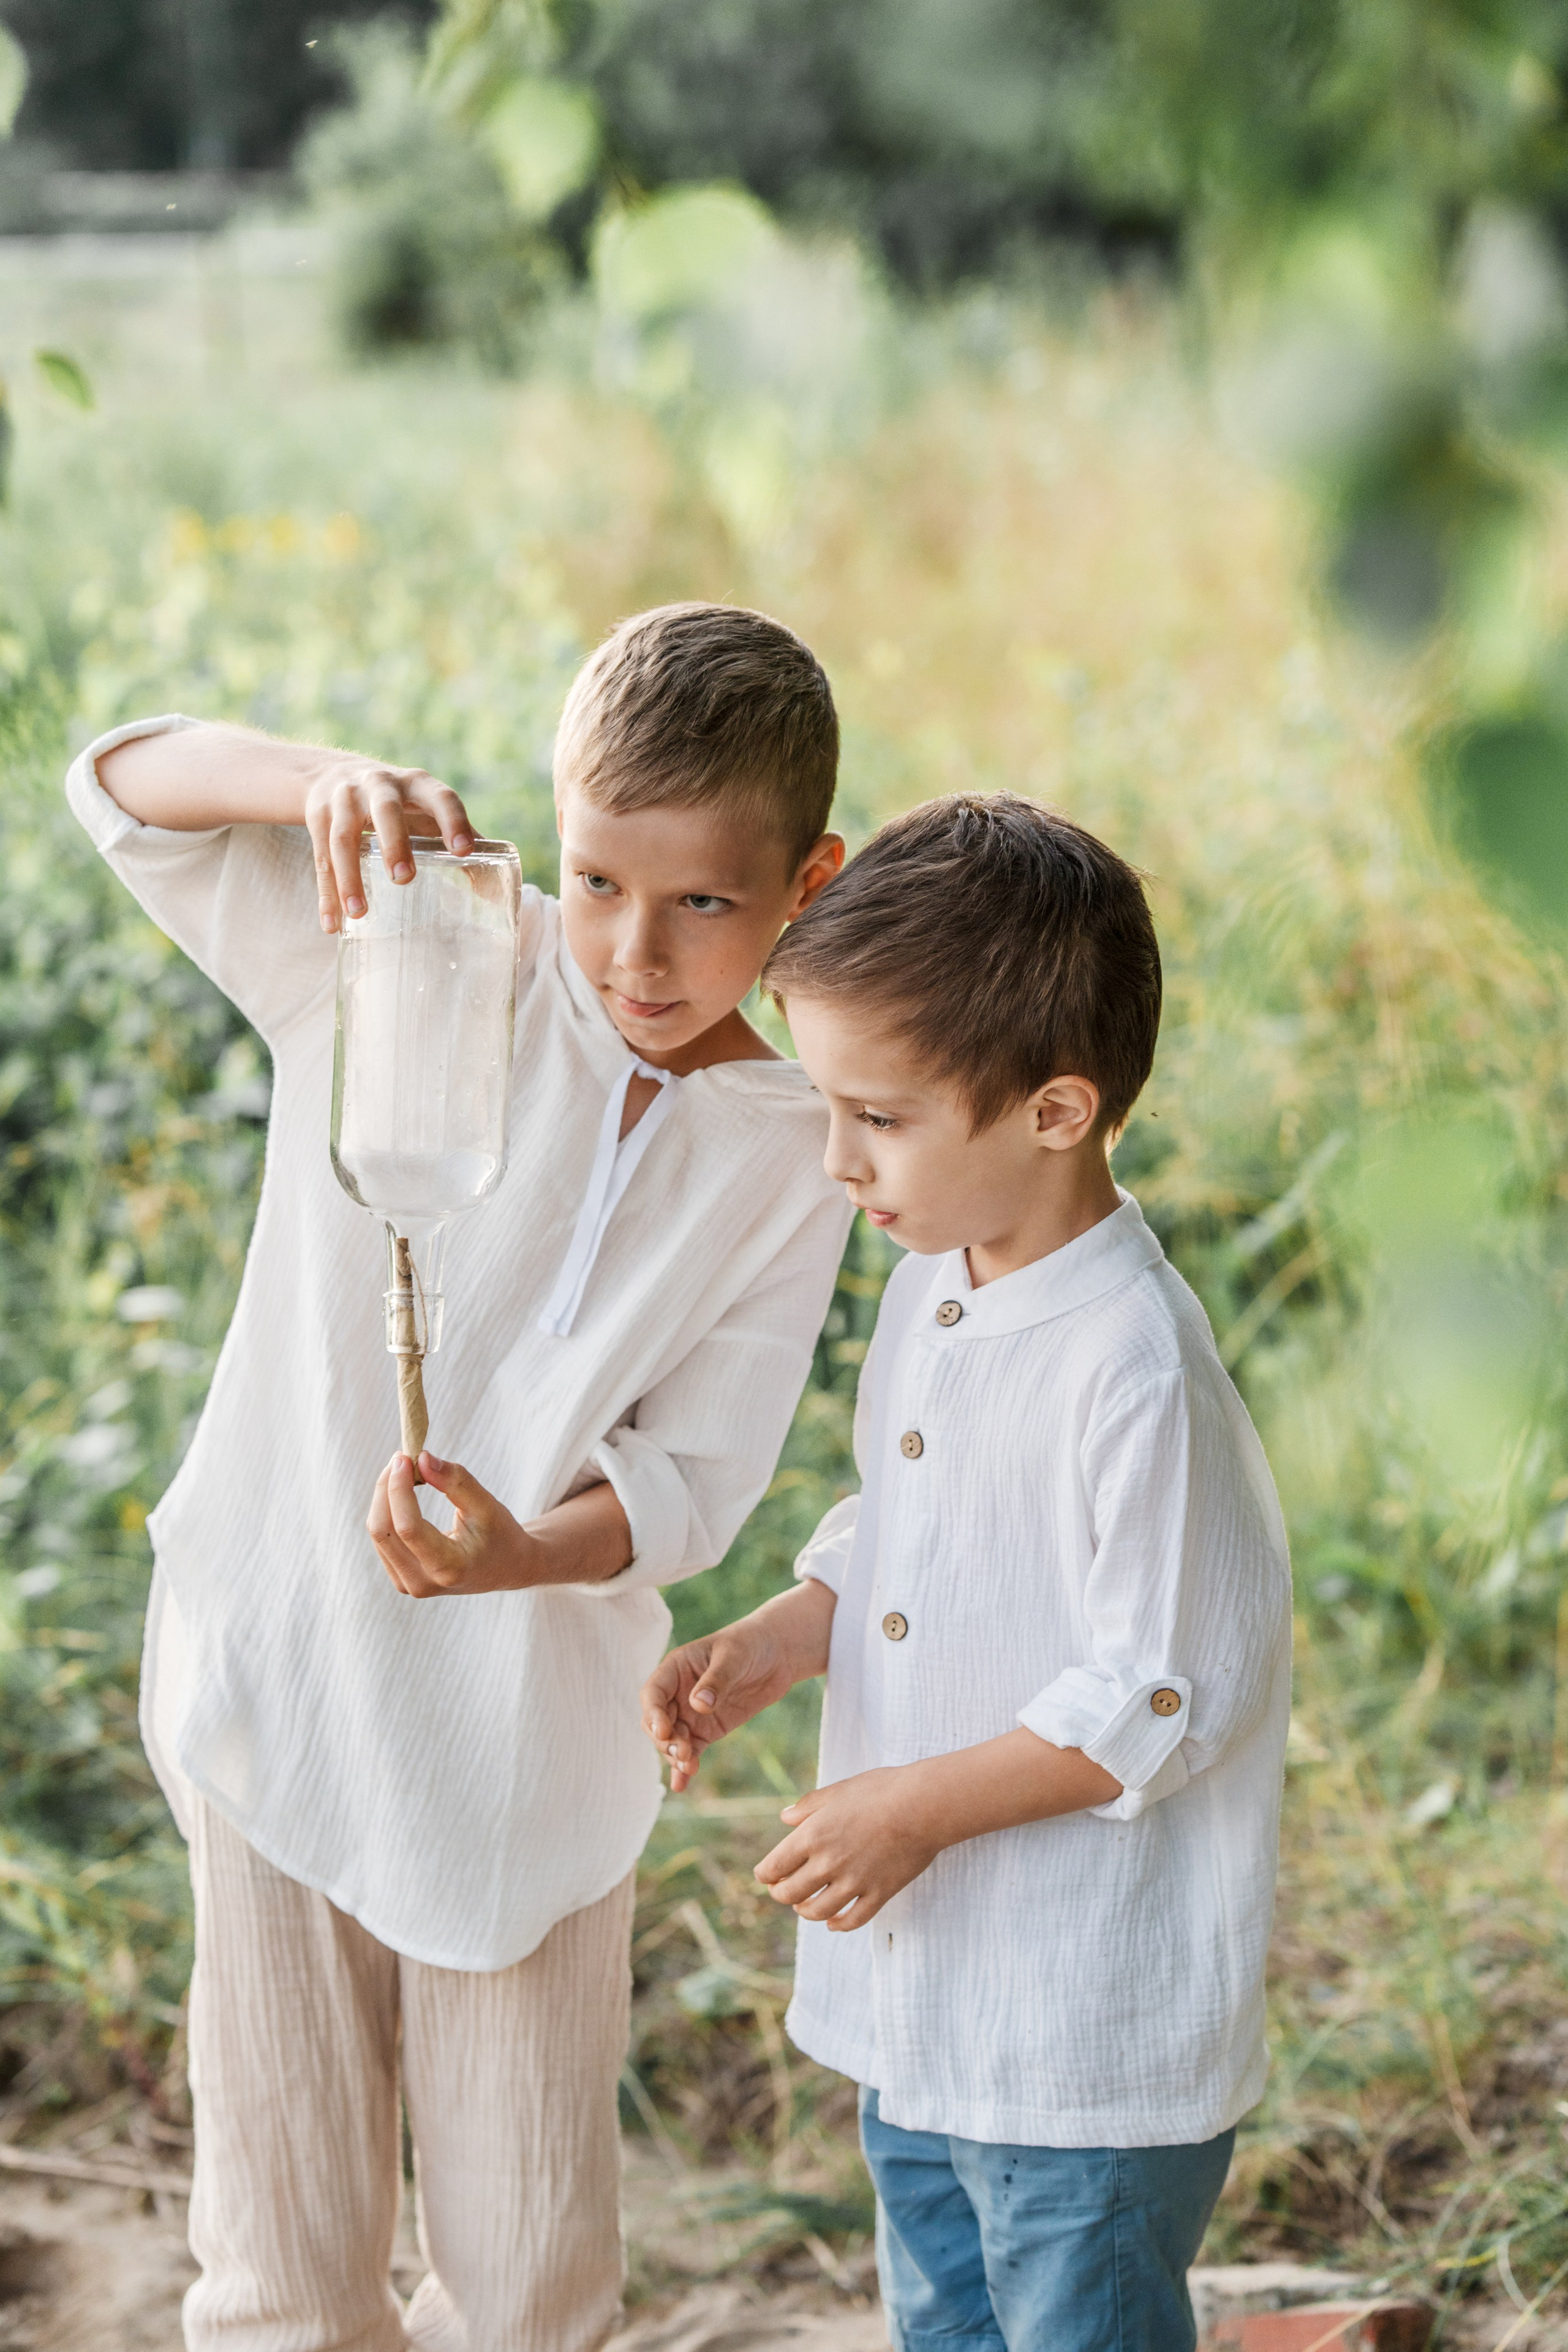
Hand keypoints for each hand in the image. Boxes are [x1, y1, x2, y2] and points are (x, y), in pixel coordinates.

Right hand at [304, 754, 475, 932]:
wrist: (333, 773)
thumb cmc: (399, 804)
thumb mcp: (426, 812)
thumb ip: (458, 841)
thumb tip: (493, 893)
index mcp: (417, 784)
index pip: (441, 798)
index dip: (453, 821)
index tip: (464, 852)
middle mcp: (380, 785)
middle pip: (385, 811)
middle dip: (394, 843)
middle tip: (403, 879)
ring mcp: (344, 798)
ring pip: (343, 837)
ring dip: (349, 876)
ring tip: (360, 912)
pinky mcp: (316, 814)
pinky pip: (319, 856)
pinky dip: (325, 892)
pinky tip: (332, 923)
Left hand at [368, 1451, 538, 1596]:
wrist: (504, 1569)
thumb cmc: (499, 1535)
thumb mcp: (487, 1506)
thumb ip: (456, 1481)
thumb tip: (422, 1458)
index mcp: (449, 1568)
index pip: (408, 1527)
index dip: (398, 1489)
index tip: (403, 1457)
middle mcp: (422, 1582)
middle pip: (383, 1530)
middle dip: (386, 1488)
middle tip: (401, 1458)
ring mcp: (408, 1584)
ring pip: (378, 1533)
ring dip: (385, 1496)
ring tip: (405, 1471)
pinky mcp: (400, 1578)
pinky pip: (382, 1538)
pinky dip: (387, 1510)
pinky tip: (402, 1492)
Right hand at [641, 1621, 802, 1792]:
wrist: (776, 1655)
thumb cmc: (750, 1645)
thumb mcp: (734, 1657)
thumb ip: (716, 1680)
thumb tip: (698, 1705)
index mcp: (675, 1669)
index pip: (653, 1694)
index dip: (653, 1714)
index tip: (664, 1731)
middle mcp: (677, 1693)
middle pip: (656, 1722)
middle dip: (665, 1740)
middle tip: (684, 1753)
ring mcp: (691, 1714)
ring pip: (672, 1740)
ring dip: (675, 1756)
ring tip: (690, 1768)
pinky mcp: (707, 1730)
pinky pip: (691, 1751)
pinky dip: (684, 1768)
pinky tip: (681, 1785)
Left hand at [754, 1767, 941, 1929]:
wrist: (924, 1805)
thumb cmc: (881, 1790)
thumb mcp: (839, 1790)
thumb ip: (809, 1805)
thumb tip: (784, 1817)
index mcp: (814, 1835)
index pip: (775, 1867)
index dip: (765, 1875)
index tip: (765, 1875)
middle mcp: (829, 1863)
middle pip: (791, 1893)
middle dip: (781, 1894)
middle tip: (781, 1890)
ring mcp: (855, 1882)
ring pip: (818, 1912)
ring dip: (806, 1912)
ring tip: (804, 1907)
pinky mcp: (880, 1893)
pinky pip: (853, 1920)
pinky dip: (839, 1925)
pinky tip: (834, 1923)